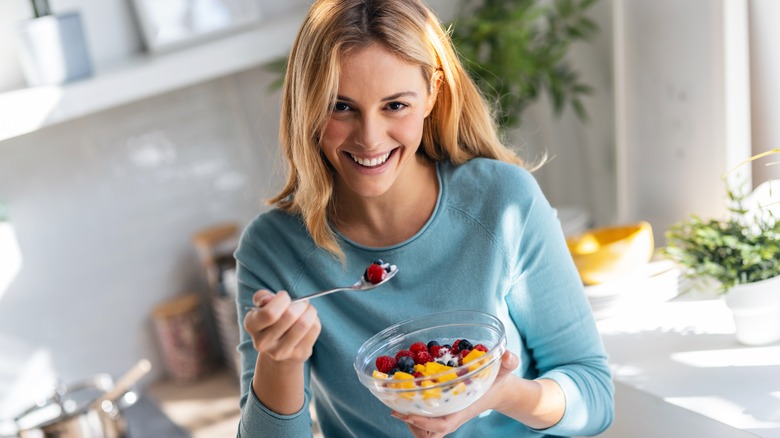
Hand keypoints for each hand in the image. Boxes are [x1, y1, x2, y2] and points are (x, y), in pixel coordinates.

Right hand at [243, 290, 320, 363]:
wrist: (277, 349)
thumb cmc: (271, 321)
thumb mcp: (262, 306)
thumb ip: (262, 297)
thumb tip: (268, 298)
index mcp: (251, 325)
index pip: (269, 313)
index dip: (282, 299)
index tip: (284, 297)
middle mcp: (262, 342)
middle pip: (290, 316)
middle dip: (299, 304)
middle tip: (300, 303)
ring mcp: (281, 352)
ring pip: (304, 323)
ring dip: (310, 310)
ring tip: (307, 310)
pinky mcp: (299, 354)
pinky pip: (314, 329)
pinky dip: (315, 319)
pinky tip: (309, 321)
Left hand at [391, 351, 519, 436]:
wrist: (501, 390)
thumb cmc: (499, 380)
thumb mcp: (505, 370)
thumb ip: (509, 362)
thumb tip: (507, 356)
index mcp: (463, 408)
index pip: (442, 424)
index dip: (423, 422)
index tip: (407, 414)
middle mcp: (454, 415)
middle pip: (429, 434)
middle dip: (412, 425)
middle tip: (397, 409)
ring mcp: (448, 416)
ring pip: (425, 432)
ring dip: (411, 423)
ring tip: (399, 406)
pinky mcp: (444, 413)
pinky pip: (426, 424)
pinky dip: (414, 417)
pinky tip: (408, 401)